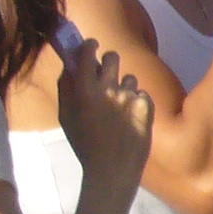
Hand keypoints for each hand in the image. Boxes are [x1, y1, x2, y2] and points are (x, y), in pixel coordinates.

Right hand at [55, 40, 153, 198]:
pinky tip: (130, 119)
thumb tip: (70, 65)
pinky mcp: (147, 104)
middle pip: (113, 57)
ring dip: (124, 88)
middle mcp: (107, 89)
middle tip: (108, 72)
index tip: (91, 45)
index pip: (88, 53)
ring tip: (118, 109)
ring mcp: (129, 96)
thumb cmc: (84, 144)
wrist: (112, 168)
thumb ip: (67, 88)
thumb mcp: (66, 117)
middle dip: (110, 62)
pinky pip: (141, 94)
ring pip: (129, 78)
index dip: (89, 46)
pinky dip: (137, 103)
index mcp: (83, 91)